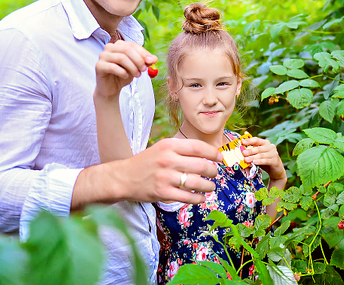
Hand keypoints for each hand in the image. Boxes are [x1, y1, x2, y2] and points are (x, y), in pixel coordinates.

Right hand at [73, 138, 223, 207]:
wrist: (123, 177)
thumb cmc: (146, 162)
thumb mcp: (162, 148)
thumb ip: (181, 150)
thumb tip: (207, 154)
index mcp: (169, 145)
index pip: (198, 147)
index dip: (213, 152)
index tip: (220, 158)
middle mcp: (168, 160)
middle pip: (201, 165)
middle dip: (213, 171)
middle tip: (215, 173)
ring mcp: (165, 177)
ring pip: (196, 183)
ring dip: (208, 186)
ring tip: (210, 186)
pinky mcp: (163, 193)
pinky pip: (187, 197)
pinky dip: (198, 198)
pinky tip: (201, 197)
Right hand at [94, 40, 156, 100]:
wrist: (111, 88)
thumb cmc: (123, 75)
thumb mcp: (136, 67)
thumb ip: (145, 62)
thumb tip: (154, 59)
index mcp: (119, 45)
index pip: (133, 45)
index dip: (143, 53)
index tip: (152, 61)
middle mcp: (109, 47)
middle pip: (127, 50)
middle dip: (138, 60)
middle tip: (144, 70)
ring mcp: (102, 56)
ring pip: (121, 58)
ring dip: (132, 67)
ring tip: (137, 75)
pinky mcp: (99, 66)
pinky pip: (113, 67)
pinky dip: (123, 72)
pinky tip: (126, 76)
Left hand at [242, 137, 285, 181]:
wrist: (276, 170)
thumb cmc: (265, 160)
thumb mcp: (259, 153)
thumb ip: (252, 146)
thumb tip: (244, 135)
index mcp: (266, 143)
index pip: (257, 140)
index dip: (249, 140)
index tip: (242, 142)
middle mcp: (271, 147)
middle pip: (259, 148)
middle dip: (250, 150)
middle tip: (243, 153)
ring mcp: (274, 154)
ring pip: (261, 155)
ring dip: (253, 157)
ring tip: (246, 160)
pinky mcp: (275, 161)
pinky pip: (266, 161)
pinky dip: (260, 161)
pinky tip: (254, 162)